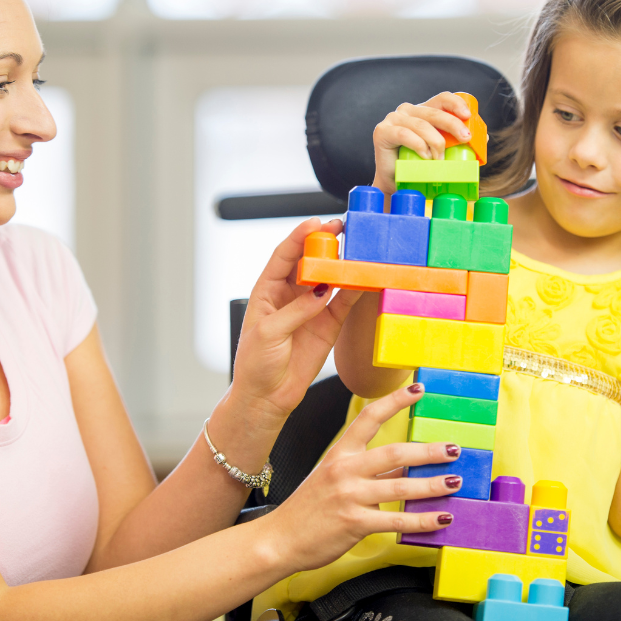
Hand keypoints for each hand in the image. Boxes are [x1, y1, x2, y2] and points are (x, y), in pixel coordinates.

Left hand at [229, 218, 362, 427]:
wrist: (267, 398)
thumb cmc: (256, 364)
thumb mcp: (270, 333)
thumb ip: (295, 310)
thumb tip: (321, 291)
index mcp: (267, 290)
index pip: (284, 256)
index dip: (298, 237)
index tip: (315, 223)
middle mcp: (290, 294)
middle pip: (309, 260)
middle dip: (324, 243)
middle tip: (341, 228)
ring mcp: (311, 308)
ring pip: (329, 278)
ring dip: (342, 262)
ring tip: (357, 246)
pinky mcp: (328, 324)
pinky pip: (344, 302)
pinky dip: (355, 289)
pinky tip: (365, 277)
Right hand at [268, 383, 462, 572]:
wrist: (280, 539)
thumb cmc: (308, 508)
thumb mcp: (332, 477)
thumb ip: (367, 470)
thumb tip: (407, 466)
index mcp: (340, 453)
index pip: (369, 418)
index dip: (395, 401)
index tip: (418, 390)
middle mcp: (345, 470)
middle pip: (394, 453)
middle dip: (428, 451)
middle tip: (453, 449)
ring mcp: (350, 497)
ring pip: (400, 486)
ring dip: (433, 485)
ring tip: (454, 482)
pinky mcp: (355, 523)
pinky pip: (396, 520)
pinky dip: (423, 521)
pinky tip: (441, 519)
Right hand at [371, 92, 472, 195]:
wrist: (395, 185)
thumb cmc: (419, 167)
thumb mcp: (443, 151)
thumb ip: (458, 142)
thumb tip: (484, 137)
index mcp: (422, 110)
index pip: (441, 99)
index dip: (456, 103)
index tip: (468, 116)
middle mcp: (407, 111)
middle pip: (433, 111)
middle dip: (452, 123)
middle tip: (465, 138)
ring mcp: (393, 119)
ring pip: (421, 124)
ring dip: (435, 141)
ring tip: (440, 159)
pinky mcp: (382, 132)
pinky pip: (404, 134)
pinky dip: (418, 145)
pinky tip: (425, 156)